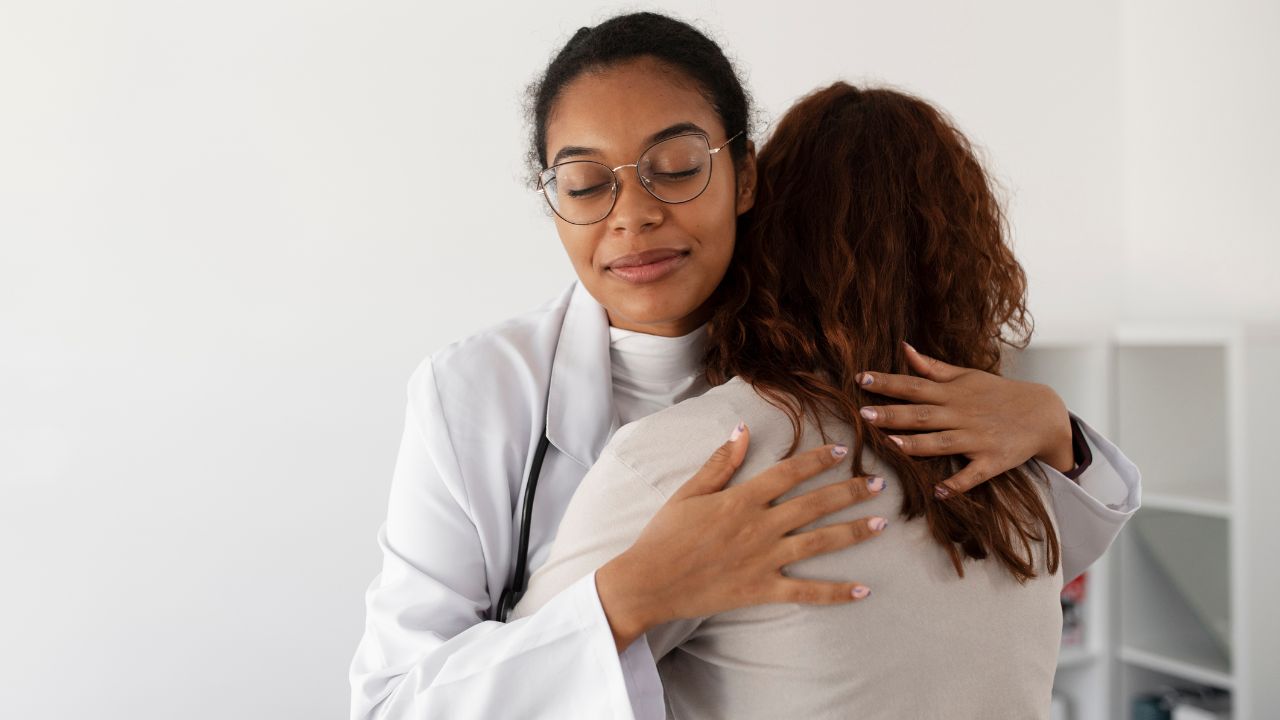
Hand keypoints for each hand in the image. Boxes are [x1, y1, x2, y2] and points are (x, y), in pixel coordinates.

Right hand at [596, 423, 885, 650]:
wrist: (649, 582)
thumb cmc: (664, 535)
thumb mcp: (688, 492)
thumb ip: (719, 463)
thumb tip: (741, 430)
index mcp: (741, 499)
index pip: (788, 472)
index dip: (817, 460)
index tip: (842, 451)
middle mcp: (759, 526)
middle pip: (814, 504)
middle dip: (850, 492)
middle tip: (880, 484)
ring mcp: (764, 559)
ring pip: (819, 543)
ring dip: (853, 532)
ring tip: (881, 524)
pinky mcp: (762, 589)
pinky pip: (806, 591)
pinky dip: (836, 592)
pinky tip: (863, 589)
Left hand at [855, 342, 1073, 498]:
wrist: (1043, 414)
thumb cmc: (998, 393)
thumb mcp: (967, 376)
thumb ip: (933, 367)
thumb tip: (904, 348)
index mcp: (952, 394)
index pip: (914, 385)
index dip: (887, 382)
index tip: (860, 378)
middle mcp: (961, 415)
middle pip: (922, 415)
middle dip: (893, 415)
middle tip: (864, 414)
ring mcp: (977, 439)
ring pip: (942, 443)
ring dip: (917, 445)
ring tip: (891, 445)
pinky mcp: (992, 461)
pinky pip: (972, 475)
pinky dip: (957, 484)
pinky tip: (938, 492)